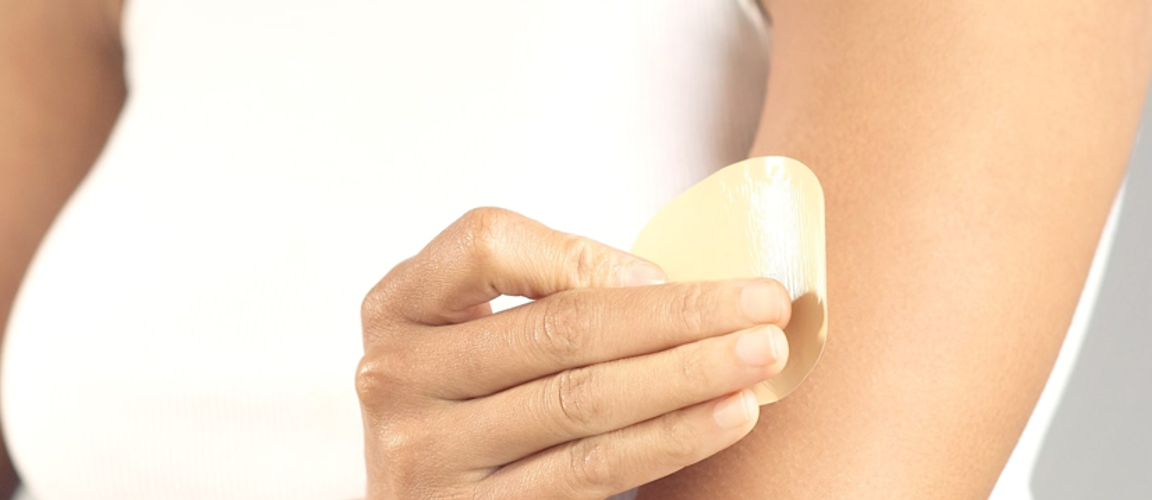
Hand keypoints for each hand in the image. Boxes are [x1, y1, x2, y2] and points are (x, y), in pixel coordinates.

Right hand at [357, 208, 790, 498]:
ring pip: (581, 403)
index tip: (661, 272)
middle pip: (555, 329)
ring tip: (763, 356)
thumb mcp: (478, 334)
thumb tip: (670, 290)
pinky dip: (668, 439)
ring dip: (688, 375)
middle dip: (676, 314)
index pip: (484, 244)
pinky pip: (589, 471)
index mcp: (397, 307)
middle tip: (766, 303)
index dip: (581, 253)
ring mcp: (426, 453)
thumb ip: (547, 298)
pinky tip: (725, 414)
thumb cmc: (474, 401)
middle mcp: (395, 377)